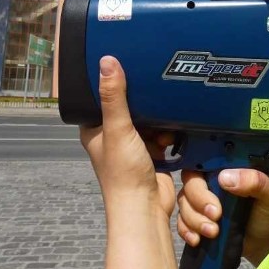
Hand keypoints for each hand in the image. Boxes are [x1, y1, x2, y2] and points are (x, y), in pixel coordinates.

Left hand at [80, 56, 175, 217]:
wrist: (146, 208)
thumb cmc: (123, 173)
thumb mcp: (117, 129)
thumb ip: (114, 97)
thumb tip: (107, 60)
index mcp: (95, 129)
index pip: (100, 97)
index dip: (111, 83)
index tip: (126, 64)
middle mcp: (112, 135)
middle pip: (128, 106)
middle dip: (142, 99)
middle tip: (154, 84)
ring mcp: (133, 144)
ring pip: (147, 118)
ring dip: (158, 116)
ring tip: (165, 112)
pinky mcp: (152, 152)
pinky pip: (162, 132)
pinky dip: (169, 130)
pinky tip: (173, 128)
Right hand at [177, 168, 268, 265]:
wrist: (265, 243)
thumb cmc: (268, 213)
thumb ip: (255, 181)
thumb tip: (226, 177)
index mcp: (227, 168)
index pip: (204, 162)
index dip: (202, 177)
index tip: (214, 198)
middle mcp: (210, 181)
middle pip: (190, 182)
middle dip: (199, 201)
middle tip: (216, 215)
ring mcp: (201, 201)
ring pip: (184, 202)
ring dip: (194, 219)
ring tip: (213, 232)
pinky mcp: (196, 219)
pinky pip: (181, 221)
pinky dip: (186, 230)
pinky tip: (197, 239)